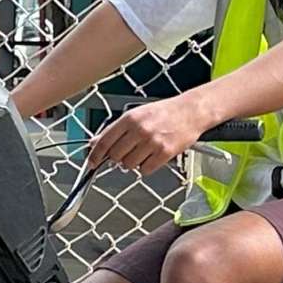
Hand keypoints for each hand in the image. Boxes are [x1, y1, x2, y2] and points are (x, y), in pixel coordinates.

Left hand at [87, 95, 206, 175]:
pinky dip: (145, 167)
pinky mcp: (165, 153)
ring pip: (129, 165)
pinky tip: (151, 157)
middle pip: (115, 156)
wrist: (190, 111)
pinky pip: (145, 170)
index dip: (95, 155)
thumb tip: (95, 143)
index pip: (104, 141)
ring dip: (133, 162)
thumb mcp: (135, 115)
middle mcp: (139, 130)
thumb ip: (115, 129)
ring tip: (143, 151)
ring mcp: (152, 142)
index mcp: (129, 119)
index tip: (91, 162)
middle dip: (117, 158)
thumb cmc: (163, 113)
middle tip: (127, 152)